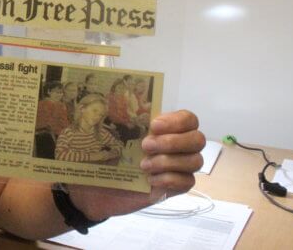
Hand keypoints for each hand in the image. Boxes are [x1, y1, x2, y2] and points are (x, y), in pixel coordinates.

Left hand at [70, 110, 204, 219]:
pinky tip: (150, 181)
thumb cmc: (104, 157)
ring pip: (195, 161)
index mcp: (163, 129)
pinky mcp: (174, 188)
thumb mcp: (107, 136)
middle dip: (173, 142)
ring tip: (143, 166)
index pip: (188, 119)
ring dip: (168, 161)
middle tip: (145, 146)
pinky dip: (170, 180)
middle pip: (198, 139)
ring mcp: (178, 168)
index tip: (154, 125)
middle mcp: (176, 146)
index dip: (176, 121)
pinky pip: (187, 182)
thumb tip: (113, 101)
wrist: (94, 190)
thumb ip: (117, 119)